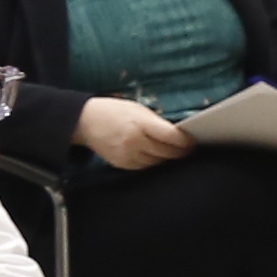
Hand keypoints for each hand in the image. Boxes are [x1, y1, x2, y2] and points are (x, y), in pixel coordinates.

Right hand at [78, 101, 192, 169]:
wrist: (84, 121)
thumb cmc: (113, 111)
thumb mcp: (137, 109)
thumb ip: (156, 122)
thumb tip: (177, 134)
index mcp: (140, 123)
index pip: (171, 137)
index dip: (185, 142)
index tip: (192, 142)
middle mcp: (135, 141)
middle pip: (167, 152)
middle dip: (180, 152)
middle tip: (187, 149)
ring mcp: (128, 155)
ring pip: (157, 162)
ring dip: (166, 157)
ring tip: (171, 152)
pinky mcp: (122, 164)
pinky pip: (144, 166)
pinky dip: (152, 161)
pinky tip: (154, 155)